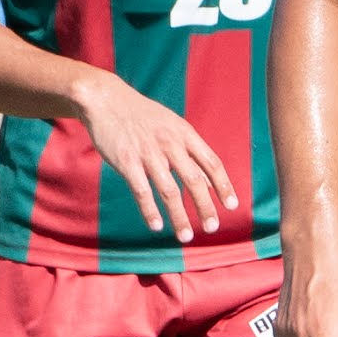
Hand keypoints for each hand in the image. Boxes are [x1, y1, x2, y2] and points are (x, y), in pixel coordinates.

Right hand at [73, 71, 239, 243]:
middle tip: (212, 227)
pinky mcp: (126, 161)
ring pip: (169, 190)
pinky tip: (156, 226)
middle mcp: (170, 144)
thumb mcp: (172, 125)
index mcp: (184, 134)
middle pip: (195, 180)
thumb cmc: (141, 116)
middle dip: (206, 206)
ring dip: (179, 216)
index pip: (211, 163)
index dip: (223, 185)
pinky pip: (141, 191)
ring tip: (186, 236)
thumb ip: (190, 151)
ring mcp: (148, 153)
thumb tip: (209, 181)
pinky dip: (150, 210)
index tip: (232, 205)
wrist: (106, 99)